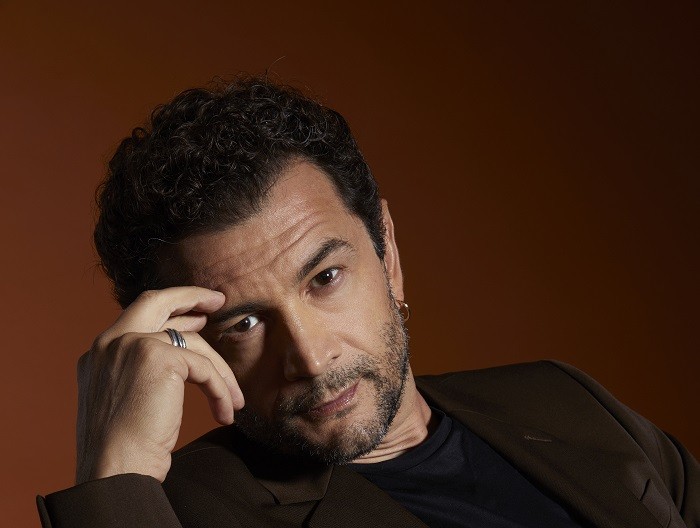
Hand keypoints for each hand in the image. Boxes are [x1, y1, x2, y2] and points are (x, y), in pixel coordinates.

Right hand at [75, 287, 243, 483]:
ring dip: (220, 372)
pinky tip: (225, 411)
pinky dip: (220, 389)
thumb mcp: (125, 397)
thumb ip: (141, 370)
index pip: (138, 315)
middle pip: (157, 302)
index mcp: (99, 353)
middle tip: (218, 300)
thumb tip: (180, 355)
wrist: (116, 469)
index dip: (170, 307)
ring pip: (192, 344)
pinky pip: (204, 368)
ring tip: (234, 398)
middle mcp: (110, 342)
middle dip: (191, 296)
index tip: (196, 311)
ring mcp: (132, 345)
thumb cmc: (124, 448)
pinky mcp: (158, 357)